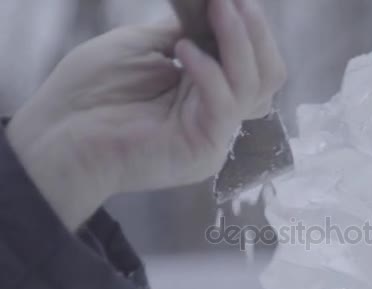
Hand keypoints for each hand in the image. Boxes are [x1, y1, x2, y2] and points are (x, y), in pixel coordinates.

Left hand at [6, 0, 286, 230]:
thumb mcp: (145, 45)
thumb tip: (216, 2)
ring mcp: (215, 132)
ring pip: (255, 86)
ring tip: (219, 9)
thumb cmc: (93, 90)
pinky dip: (209, 72)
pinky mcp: (205, 148)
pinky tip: (183, 50)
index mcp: (207, 89)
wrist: (60, 135)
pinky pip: (224, 105)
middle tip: (235, 2)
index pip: (253, 61)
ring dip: (239, 42)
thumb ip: (186, 30)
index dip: (250, 29)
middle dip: (256, 33)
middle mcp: (218, 111)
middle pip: (268, 75)